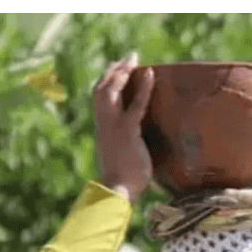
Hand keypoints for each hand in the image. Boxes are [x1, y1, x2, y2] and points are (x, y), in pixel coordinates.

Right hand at [94, 52, 153, 203]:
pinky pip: (136, 104)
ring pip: (112, 91)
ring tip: (134, 61)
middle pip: (101, 89)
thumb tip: (138, 150)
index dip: (107, 84)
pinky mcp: (128, 130)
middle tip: (126, 60)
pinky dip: (144, 88)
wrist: (117, 191)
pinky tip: (150, 75)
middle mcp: (104, 124)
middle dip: (113, 72)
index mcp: (103, 130)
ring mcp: (114, 126)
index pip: (100, 101)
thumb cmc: (124, 182)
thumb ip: (128, 149)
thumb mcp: (124, 159)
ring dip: (123, 73)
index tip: (116, 72)